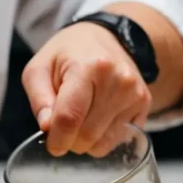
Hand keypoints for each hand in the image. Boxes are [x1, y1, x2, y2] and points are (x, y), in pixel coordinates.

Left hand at [22, 22, 151, 156]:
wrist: (104, 38)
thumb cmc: (67, 55)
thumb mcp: (39, 69)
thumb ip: (38, 99)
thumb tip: (47, 127)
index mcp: (88, 68)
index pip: (70, 117)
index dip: (57, 139)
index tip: (51, 144)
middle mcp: (117, 80)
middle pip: (87, 135)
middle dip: (69, 141)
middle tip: (62, 128)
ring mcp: (135, 93)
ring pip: (103, 143)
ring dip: (85, 143)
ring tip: (79, 120)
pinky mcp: (144, 104)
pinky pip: (119, 140)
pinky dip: (102, 139)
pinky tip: (96, 120)